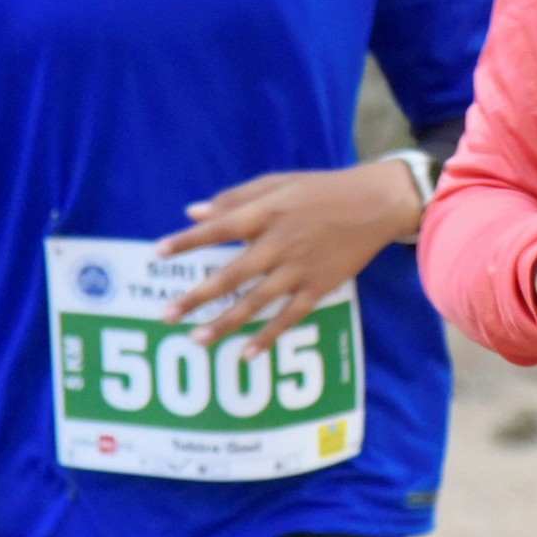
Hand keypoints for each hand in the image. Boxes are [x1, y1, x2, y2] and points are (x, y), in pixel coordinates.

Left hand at [159, 160, 423, 359]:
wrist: (377, 203)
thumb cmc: (322, 189)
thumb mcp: (279, 182)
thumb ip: (235, 198)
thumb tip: (192, 212)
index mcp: (268, 212)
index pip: (221, 228)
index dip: (189, 240)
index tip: (159, 253)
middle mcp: (280, 243)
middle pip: (232, 274)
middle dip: (198, 296)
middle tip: (167, 314)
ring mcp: (300, 268)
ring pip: (257, 302)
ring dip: (225, 322)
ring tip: (197, 340)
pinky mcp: (319, 287)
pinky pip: (290, 317)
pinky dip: (269, 336)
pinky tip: (247, 354)